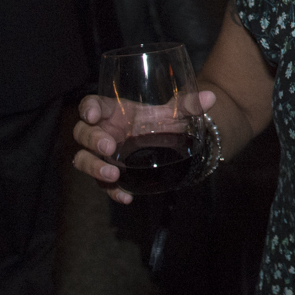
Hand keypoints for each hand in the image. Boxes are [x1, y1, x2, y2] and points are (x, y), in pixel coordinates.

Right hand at [72, 90, 215, 203]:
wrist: (166, 141)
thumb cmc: (161, 121)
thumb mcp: (174, 113)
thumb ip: (189, 105)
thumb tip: (211, 97)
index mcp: (111, 111)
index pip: (90, 105)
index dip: (87, 108)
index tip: (93, 114)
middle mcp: (102, 131)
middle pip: (83, 133)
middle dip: (92, 140)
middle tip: (110, 147)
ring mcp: (101, 154)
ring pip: (83, 159)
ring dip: (94, 167)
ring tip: (113, 174)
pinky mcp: (108, 173)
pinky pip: (102, 184)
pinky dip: (112, 192)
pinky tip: (126, 197)